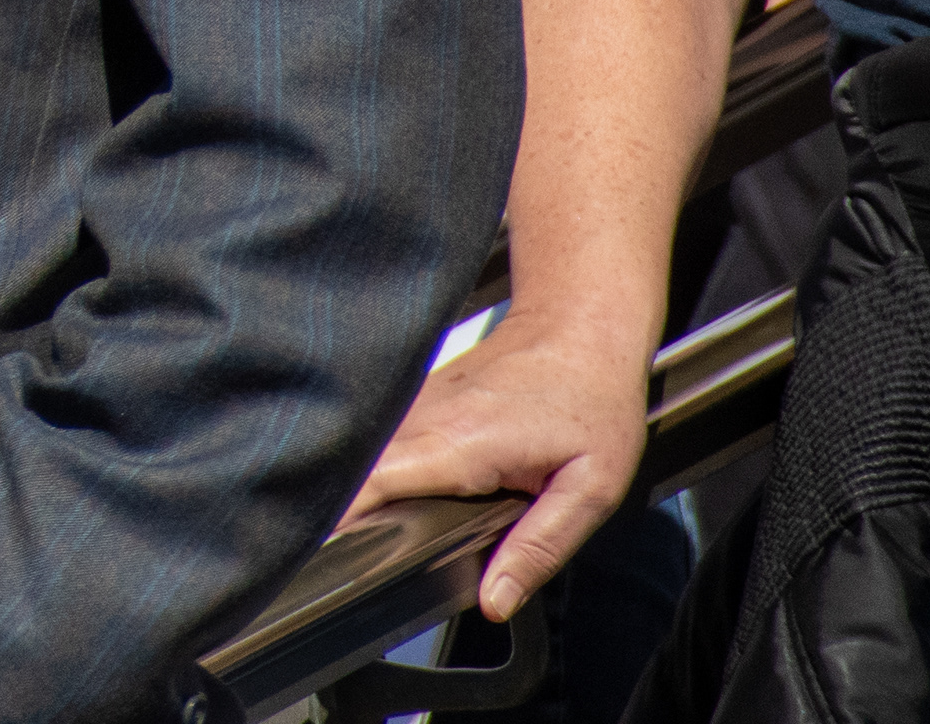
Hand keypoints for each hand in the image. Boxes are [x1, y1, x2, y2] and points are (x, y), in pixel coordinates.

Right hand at [342, 313, 651, 620]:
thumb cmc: (593, 401)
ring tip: (376, 529)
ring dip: (362, 491)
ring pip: (367, 456)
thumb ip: (539, 549)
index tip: (337, 557)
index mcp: (461, 446)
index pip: (370, 485)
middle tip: (355, 559)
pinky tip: (406, 490)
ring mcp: (418, 403)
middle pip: (357, 474)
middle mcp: (426, 419)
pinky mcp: (421, 397)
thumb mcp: (589, 489)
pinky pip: (386, 440)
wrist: (580, 328)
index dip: (343, 521)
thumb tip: (495, 601)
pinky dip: (383, 469)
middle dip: (346, 515)